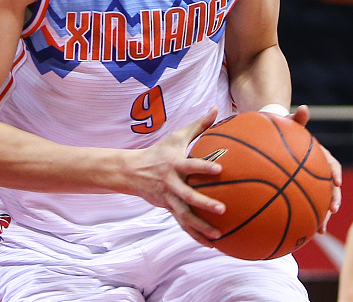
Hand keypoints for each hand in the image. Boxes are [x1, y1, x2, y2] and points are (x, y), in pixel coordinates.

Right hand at [126, 107, 224, 244]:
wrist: (131, 171)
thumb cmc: (158, 151)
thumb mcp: (175, 136)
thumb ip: (198, 125)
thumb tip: (215, 108)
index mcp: (174, 165)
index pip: (189, 166)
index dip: (203, 168)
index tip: (219, 170)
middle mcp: (171, 183)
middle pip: (188, 195)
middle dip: (204, 203)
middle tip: (222, 209)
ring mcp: (168, 198)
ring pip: (185, 215)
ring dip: (201, 226)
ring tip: (219, 235)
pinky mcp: (168, 208)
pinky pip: (183, 224)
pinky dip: (196, 234)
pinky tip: (212, 243)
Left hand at [289, 104, 342, 230]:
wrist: (271, 136)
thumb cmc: (280, 129)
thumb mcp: (287, 123)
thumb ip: (296, 119)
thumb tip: (304, 108)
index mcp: (318, 156)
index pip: (331, 164)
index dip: (335, 172)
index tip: (335, 181)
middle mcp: (316, 170)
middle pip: (329, 188)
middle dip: (332, 200)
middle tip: (332, 210)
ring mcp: (307, 181)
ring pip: (318, 200)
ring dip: (321, 215)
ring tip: (320, 230)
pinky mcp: (296, 190)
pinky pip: (301, 205)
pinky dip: (301, 217)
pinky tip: (297, 231)